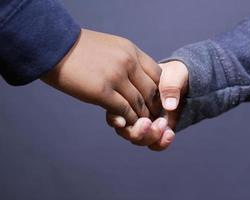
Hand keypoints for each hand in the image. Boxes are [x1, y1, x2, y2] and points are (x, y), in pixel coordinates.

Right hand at [41, 29, 161, 124]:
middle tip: (151, 118)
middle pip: (151, 91)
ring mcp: (116, 76)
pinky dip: (128, 120)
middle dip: (153, 108)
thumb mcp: (111, 48)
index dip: (159, 91)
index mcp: (131, 50)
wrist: (54, 45)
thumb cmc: (80, 49)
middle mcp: (128, 62)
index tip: (154, 102)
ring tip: (140, 124)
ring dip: (141, 117)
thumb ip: (126, 61)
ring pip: (139, 104)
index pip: (158, 74)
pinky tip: (125, 123)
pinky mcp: (102, 91)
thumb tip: (135, 78)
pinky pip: (124, 110)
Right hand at [107, 61, 188, 150]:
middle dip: (136, 132)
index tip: (122, 122)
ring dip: (149, 137)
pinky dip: (161, 143)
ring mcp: (143, 124)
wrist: (185, 85)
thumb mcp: (174, 75)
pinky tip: (170, 134)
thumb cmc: (174, 75)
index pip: (114, 111)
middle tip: (148, 123)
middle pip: (124, 130)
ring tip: (163, 124)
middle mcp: (131, 112)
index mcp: (127, 96)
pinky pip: (154, 144)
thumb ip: (171, 86)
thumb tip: (169, 106)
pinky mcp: (156, 132)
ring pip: (137, 140)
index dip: (115, 119)